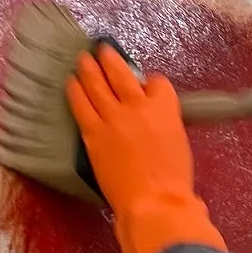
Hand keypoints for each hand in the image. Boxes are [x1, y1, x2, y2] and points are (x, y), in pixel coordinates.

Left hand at [66, 45, 226, 252]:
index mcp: (165, 109)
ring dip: (89, 68)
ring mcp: (112, 117)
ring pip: (97, 83)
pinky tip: (71, 83)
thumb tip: (157, 125)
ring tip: (83, 59)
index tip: (147, 87)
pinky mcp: (93, 133)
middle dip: (111, 58)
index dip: (151, 83)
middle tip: (102, 50)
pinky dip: (75, 91)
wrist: (154, 202)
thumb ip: (166, 127)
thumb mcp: (180, 145)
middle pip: (121, 73)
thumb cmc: (175, 182)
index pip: (157, 83)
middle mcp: (138, 105)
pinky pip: (81, 104)